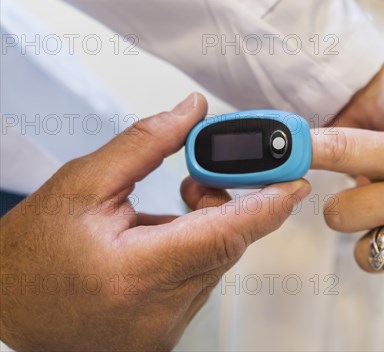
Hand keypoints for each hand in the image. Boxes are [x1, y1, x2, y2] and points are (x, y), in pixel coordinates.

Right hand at [0, 93, 310, 350]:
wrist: (4, 308)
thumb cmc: (32, 254)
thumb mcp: (82, 185)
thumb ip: (145, 144)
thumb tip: (190, 112)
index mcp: (134, 273)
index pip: (223, 235)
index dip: (267, 205)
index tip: (296, 181)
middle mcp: (156, 312)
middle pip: (226, 246)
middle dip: (228, 205)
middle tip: (202, 180)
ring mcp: (163, 329)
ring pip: (216, 264)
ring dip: (209, 230)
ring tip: (170, 210)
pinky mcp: (163, 335)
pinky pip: (200, 284)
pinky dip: (195, 253)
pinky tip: (163, 240)